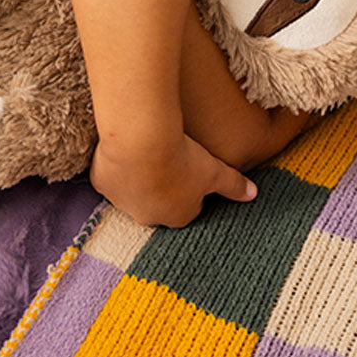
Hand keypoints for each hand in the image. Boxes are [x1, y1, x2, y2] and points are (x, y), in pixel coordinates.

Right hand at [90, 131, 257, 227]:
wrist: (142, 140)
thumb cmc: (183, 158)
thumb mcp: (215, 170)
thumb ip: (233, 184)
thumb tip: (254, 194)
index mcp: (178, 217)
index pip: (187, 206)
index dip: (190, 186)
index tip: (190, 167)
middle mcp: (148, 216)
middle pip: (158, 202)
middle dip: (162, 184)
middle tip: (167, 157)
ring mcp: (122, 202)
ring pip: (132, 191)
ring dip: (138, 176)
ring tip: (144, 150)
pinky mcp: (103, 185)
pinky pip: (110, 177)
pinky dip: (115, 165)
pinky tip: (124, 148)